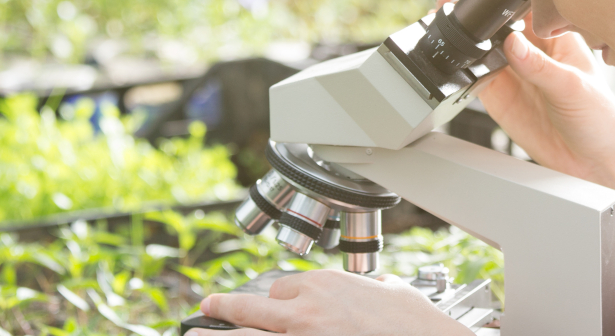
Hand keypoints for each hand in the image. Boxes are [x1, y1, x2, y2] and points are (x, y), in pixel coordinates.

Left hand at [191, 269, 470, 335]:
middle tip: (208, 309)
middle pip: (252, 307)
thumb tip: (373, 290)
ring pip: (246, 334)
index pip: (285, 287)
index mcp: (328, 284)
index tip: (277, 307)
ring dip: (219, 335)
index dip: (280, 299)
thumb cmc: (419, 325)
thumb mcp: (395, 293)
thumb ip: (375, 289)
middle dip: (226, 309)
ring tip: (195, 333)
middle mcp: (307, 309)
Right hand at [433, 0, 614, 186]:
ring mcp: (513, 72)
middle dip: (476, 10)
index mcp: (557, 36)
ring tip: (449, 27)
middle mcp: (533, 50)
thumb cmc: (599, 119)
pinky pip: (474, 75)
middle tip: (457, 4)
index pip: (527, 4)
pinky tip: (455, 62)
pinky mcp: (499, 95)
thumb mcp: (572, 88)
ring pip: (482, 45)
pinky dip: (461, 67)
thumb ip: (540, 66)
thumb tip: (513, 42)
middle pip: (498, 21)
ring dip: (464, 35)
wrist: (591, 162)